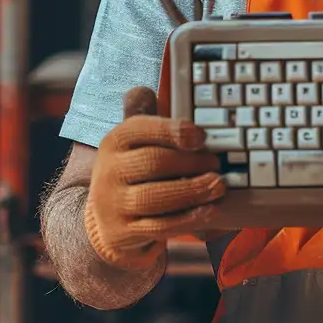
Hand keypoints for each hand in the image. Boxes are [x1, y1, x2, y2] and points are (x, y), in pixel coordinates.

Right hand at [83, 86, 226, 267]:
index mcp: (114, 142)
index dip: (173, 131)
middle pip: (152, 162)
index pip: (141, 129)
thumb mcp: (132, 144)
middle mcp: (109, 172)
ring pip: (155, 197)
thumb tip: (142, 90)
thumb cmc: (132, 174)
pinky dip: (187, 218)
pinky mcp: (123, 233)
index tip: (202, 137)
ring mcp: (113, 204)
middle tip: (216, 164)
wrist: (105, 221)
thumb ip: (142, 119)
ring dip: (192, 191)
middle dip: (190, 163)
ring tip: (218, 186)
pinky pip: (159, 226)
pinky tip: (209, 211)